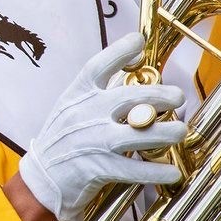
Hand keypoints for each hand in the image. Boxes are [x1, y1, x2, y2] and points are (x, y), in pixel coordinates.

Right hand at [18, 33, 185, 220]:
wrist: (41, 179)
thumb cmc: (63, 140)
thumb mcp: (74, 107)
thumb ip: (103, 91)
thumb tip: (139, 70)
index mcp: (77, 96)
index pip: (98, 67)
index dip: (119, 51)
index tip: (138, 41)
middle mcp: (85, 115)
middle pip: (128, 98)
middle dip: (159, 96)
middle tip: (177, 97)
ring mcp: (92, 142)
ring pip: (136, 134)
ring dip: (164, 132)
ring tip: (179, 131)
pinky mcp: (98, 169)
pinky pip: (134, 169)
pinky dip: (157, 171)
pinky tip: (173, 172)